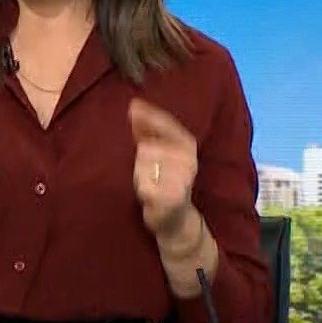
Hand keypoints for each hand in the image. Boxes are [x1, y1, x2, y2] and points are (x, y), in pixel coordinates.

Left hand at [129, 98, 201, 246]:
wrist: (176, 216)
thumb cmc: (164, 179)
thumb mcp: (160, 151)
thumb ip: (147, 129)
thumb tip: (133, 105)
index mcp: (188, 146)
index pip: (168, 124)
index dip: (150, 115)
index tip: (132, 105)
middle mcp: (189, 161)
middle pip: (147, 146)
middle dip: (141, 156)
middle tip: (147, 169)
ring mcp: (182, 180)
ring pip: (143, 165)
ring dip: (139, 173)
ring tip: (149, 181)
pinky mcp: (172, 198)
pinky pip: (143, 185)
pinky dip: (141, 189)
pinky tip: (147, 194)